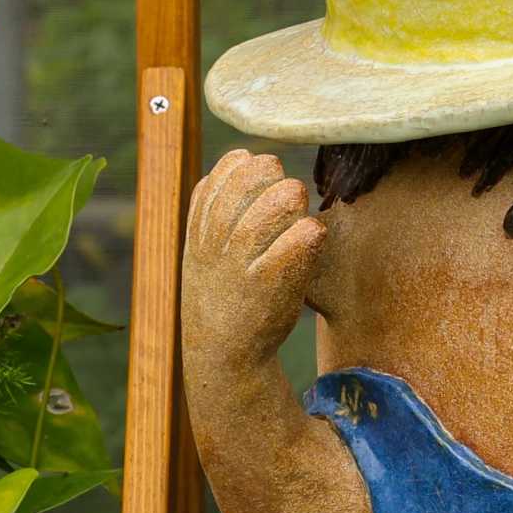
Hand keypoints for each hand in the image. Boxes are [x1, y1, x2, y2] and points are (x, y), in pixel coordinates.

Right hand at [184, 149, 324, 366]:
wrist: (223, 355)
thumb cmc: (222, 295)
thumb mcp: (203, 248)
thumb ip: (215, 207)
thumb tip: (240, 158)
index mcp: (202, 230)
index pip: (226, 171)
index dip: (250, 167)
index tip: (262, 178)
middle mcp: (218, 243)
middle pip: (253, 180)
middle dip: (275, 179)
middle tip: (287, 195)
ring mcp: (243, 264)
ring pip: (277, 206)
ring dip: (293, 203)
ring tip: (298, 213)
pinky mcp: (271, 285)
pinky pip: (301, 240)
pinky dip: (311, 234)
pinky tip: (311, 238)